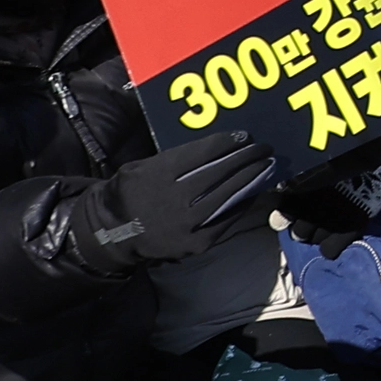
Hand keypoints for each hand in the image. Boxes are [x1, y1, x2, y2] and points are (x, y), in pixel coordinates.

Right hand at [80, 128, 282, 267]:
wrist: (114, 233)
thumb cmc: (131, 192)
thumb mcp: (143, 166)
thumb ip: (174, 158)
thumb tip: (214, 147)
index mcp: (160, 174)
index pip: (203, 153)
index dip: (227, 143)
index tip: (245, 136)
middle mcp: (175, 199)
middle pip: (219, 174)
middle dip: (245, 158)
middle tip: (263, 148)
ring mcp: (187, 224)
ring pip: (227, 197)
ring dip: (250, 179)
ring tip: (266, 166)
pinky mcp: (196, 243)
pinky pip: (226, 220)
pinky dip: (242, 204)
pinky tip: (254, 192)